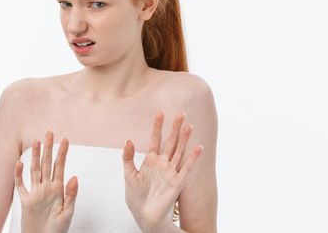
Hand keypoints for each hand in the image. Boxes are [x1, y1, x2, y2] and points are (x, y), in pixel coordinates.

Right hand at [14, 131, 77, 232]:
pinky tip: (19, 163)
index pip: (60, 166)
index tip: (65, 139)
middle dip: (48, 147)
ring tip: (36, 141)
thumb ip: (70, 194)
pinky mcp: (25, 201)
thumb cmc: (57, 230)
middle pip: (47, 163)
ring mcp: (35, 193)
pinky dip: (18, 175)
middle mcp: (46, 188)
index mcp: (58, 189)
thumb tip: (74, 177)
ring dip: (34, 156)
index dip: (62, 153)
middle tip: (49, 131)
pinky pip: (20, 185)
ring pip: (34, 170)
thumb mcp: (68, 212)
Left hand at [122, 111, 203, 232]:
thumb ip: (128, 157)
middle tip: (180, 113)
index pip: (155, 139)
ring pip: (179, 151)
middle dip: (175, 128)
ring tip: (189, 125)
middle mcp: (162, 164)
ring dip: (184, 139)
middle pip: (170, 142)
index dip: (158, 126)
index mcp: (150, 160)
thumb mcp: (129, 175)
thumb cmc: (136, 197)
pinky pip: (186, 168)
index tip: (160, 112)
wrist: (144, 215)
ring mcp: (171, 172)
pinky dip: (193, 158)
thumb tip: (128, 140)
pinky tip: (199, 148)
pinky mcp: (177, 182)